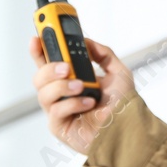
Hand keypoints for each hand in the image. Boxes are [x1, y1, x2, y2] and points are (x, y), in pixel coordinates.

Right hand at [27, 35, 135, 154]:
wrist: (129, 129)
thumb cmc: (123, 106)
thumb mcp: (118, 72)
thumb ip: (103, 53)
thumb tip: (86, 41)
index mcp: (70, 79)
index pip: (47, 62)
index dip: (38, 50)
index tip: (37, 38)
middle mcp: (61, 94)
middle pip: (39, 76)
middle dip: (49, 68)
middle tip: (66, 67)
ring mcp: (58, 110)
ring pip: (43, 93)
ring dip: (62, 86)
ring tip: (81, 86)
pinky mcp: (59, 126)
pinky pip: (55, 110)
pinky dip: (72, 104)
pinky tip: (88, 103)